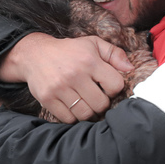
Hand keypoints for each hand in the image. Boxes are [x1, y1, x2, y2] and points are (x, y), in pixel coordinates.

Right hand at [0, 33, 134, 122]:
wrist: (34, 54)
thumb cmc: (69, 51)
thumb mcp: (93, 44)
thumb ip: (114, 54)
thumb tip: (130, 68)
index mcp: (89, 60)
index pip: (115, 85)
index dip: (114, 89)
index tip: (107, 86)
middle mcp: (74, 74)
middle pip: (101, 104)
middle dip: (102, 103)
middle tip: (96, 97)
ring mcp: (59, 88)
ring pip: (85, 114)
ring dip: (88, 112)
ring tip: (85, 103)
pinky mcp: (47, 98)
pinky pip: (68, 119)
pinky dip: (73, 117)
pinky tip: (73, 107)